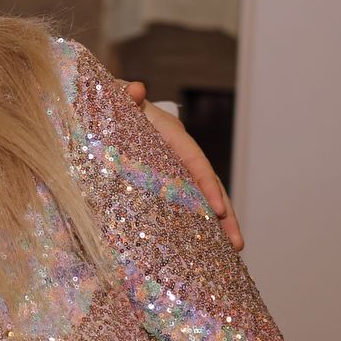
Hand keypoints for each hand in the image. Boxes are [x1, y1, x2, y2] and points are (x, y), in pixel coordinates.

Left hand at [123, 80, 242, 250]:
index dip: (207, 185)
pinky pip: (184, 203)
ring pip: (201, 197)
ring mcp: (174, 168)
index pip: (195, 161)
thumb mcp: (116, 100)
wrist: (103, 108)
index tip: (220, 210)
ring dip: (218, 224)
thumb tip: (136, 90)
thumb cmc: (110, 104)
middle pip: (208, 184)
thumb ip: (124, 96)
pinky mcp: (163, 182)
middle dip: (226, 214)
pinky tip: (205, 247)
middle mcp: (179, 152)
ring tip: (233, 250)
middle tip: (238, 243)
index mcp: (171, 134)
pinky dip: (196, 223)